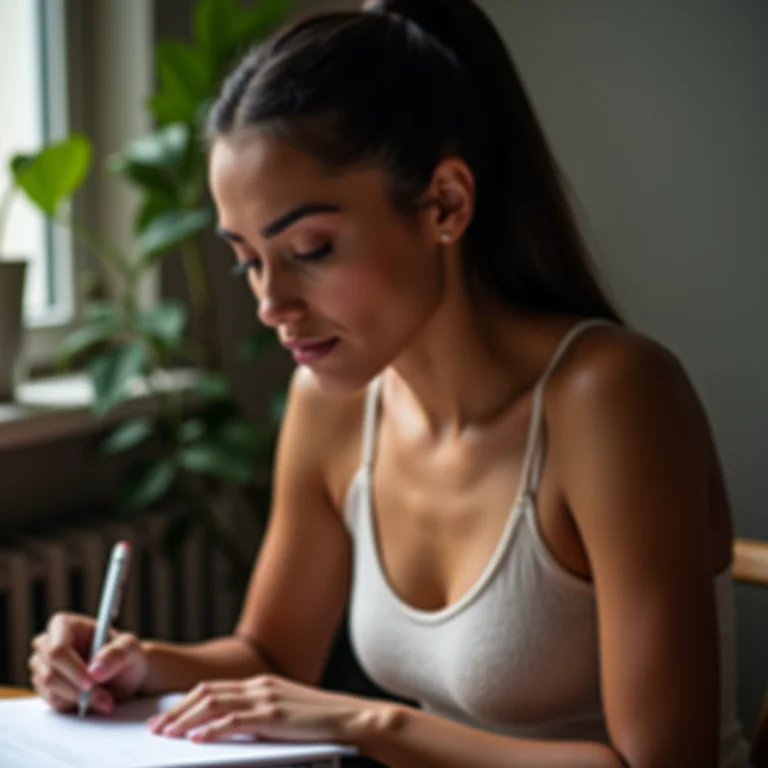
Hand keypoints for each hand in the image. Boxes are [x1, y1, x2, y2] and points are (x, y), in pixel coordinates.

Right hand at [28, 611, 147, 713]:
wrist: (125, 675)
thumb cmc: (126, 655)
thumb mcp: (131, 649)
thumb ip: (117, 654)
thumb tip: (95, 670)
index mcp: (64, 625)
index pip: (58, 650)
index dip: (72, 668)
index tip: (91, 682)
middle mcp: (47, 644)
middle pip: (50, 673)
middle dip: (78, 689)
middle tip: (104, 697)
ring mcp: (42, 667)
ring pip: (50, 691)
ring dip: (79, 699)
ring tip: (105, 698)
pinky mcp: (44, 688)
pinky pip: (52, 703)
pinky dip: (74, 705)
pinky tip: (92, 700)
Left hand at [148, 674, 379, 743]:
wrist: (351, 718)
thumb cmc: (319, 723)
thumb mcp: (284, 714)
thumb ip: (257, 717)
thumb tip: (227, 731)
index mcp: (260, 683)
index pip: (213, 688)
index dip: (185, 702)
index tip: (164, 717)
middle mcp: (259, 686)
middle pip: (207, 692)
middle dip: (176, 710)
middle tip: (154, 728)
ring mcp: (266, 699)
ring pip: (214, 704)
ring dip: (185, 719)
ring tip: (165, 735)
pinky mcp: (274, 716)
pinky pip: (235, 722)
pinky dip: (211, 730)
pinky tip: (195, 740)